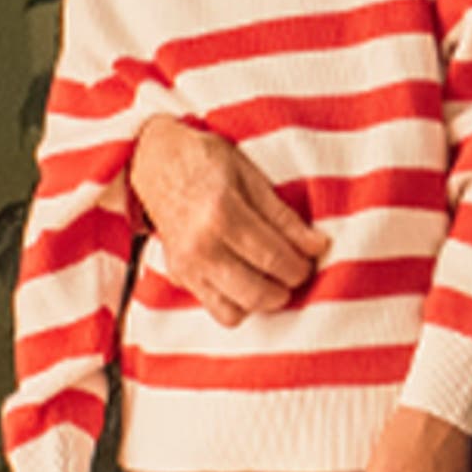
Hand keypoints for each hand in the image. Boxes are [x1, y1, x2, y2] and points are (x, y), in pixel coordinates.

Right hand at [130, 116, 330, 325]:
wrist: (154, 159)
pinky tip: (246, 280)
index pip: (274, 259)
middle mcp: (201, 247)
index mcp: (222, 215)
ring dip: (262, 300)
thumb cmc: (205, 160)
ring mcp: (186, 265)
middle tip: (294, 270)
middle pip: (258, 293)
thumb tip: (317, 245)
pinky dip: (238, 304)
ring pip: (236, 312)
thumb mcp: (250, 175)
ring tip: (271, 277)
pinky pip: (216, 310)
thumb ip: (283, 215)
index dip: (300, 266)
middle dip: (286, 287)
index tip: (310, 259)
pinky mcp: (179, 275)